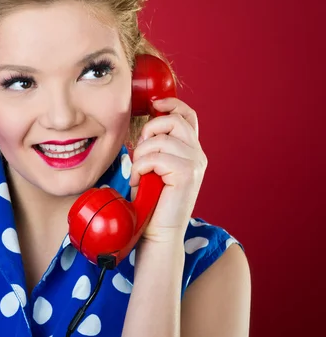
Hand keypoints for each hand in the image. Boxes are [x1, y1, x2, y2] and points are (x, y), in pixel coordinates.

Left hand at [129, 97, 206, 243]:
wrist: (159, 232)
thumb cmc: (151, 202)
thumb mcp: (153, 168)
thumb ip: (156, 147)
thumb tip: (147, 125)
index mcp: (191, 151)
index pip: (188, 116)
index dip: (172, 104)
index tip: (154, 104)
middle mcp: (198, 155)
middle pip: (174, 121)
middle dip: (149, 131)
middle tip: (140, 152)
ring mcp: (195, 164)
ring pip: (160, 140)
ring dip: (141, 155)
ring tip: (139, 173)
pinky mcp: (186, 174)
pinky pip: (155, 157)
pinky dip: (140, 168)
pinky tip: (140, 181)